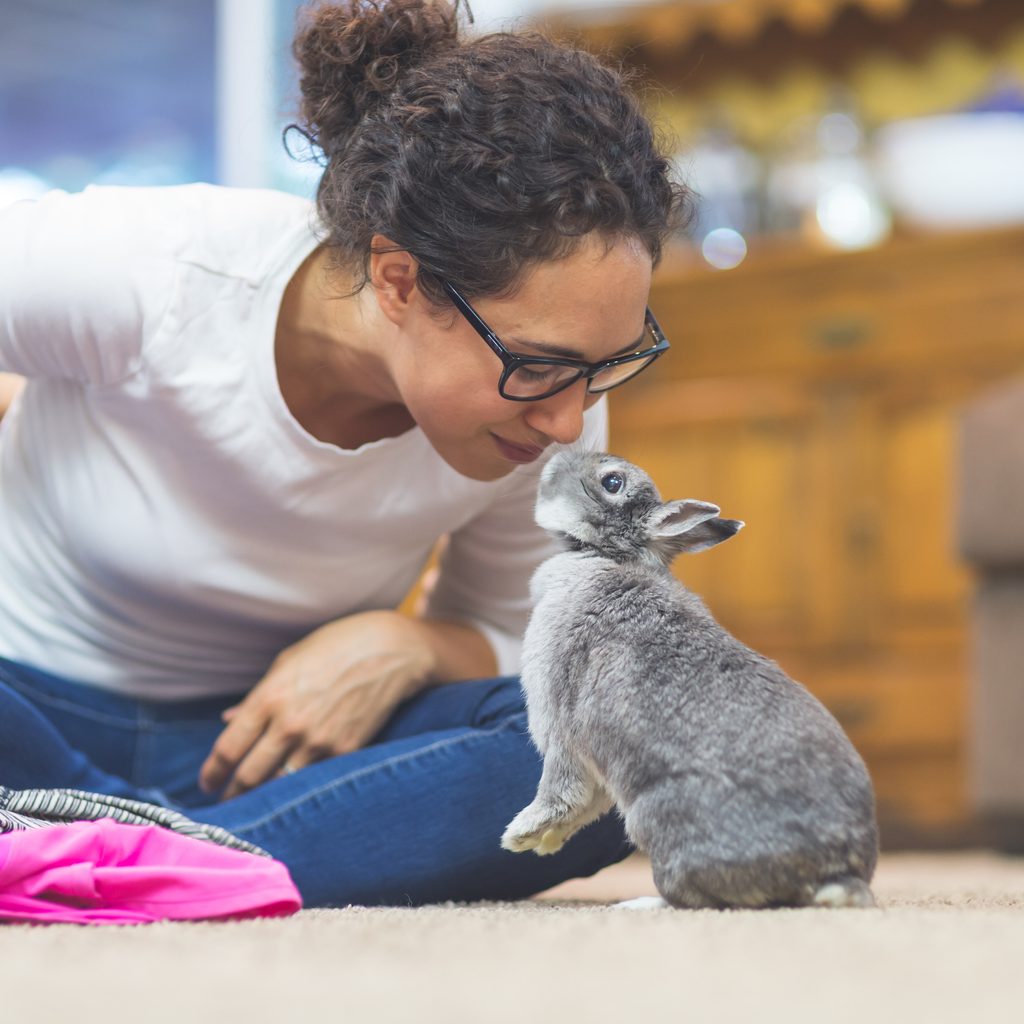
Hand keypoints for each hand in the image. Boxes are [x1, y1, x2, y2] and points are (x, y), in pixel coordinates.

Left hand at [198, 610, 434, 799]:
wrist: (393, 649)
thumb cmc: (338, 645)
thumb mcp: (290, 660)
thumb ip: (258, 695)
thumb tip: (229, 720)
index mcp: (270, 696)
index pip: (228, 749)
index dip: (211, 773)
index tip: (207, 782)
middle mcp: (290, 724)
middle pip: (248, 776)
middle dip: (232, 794)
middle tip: (226, 801)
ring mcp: (320, 741)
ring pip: (280, 785)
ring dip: (264, 798)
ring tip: (256, 803)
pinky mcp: (347, 751)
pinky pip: (314, 779)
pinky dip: (300, 788)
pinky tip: (293, 792)